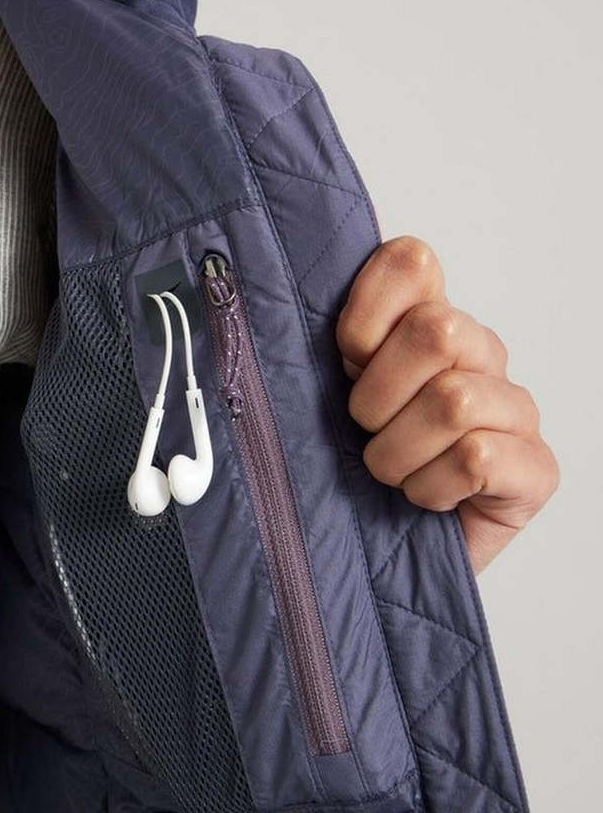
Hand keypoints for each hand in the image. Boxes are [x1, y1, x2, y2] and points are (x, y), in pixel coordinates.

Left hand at [336, 236, 557, 572]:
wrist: (377, 554)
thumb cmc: (345, 467)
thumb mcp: (320, 394)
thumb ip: (319, 342)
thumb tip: (279, 299)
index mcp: (425, 319)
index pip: (411, 261)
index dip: (364, 314)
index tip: (345, 360)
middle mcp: (478, 353)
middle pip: (436, 330)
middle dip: (376, 396)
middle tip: (364, 429)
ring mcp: (514, 408)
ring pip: (453, 400)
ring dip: (396, 452)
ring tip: (389, 471)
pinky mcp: (535, 467)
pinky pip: (477, 456)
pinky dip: (430, 487)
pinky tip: (425, 498)